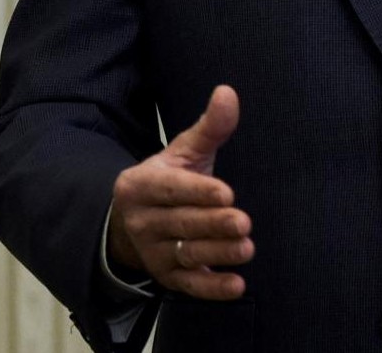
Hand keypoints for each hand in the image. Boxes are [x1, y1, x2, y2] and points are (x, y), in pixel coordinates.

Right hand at [108, 85, 253, 298]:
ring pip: (186, 255)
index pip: (170, 189)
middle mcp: (141, 221)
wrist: (135, 222)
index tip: (227, 193)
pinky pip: (189, 286)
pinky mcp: (166, 277)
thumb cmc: (170, 180)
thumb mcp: (184, 152)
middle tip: (243, 222)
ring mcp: (152, 252)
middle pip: (181, 224)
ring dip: (217, 254)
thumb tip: (228, 92)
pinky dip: (212, 288)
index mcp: (140, 185)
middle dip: (213, 224)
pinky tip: (237, 285)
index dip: (198, 192)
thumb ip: (209, 127)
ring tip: (246, 248)